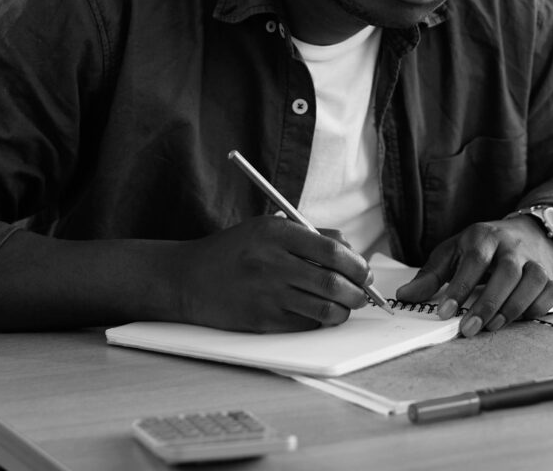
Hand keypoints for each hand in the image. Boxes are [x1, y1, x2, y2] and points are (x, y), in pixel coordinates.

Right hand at [168, 216, 370, 332]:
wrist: (188, 279)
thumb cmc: (234, 250)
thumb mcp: (267, 227)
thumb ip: (309, 235)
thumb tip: (350, 250)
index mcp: (277, 234)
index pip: (332, 250)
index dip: (356, 263)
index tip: (364, 270)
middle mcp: (272, 263)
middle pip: (334, 282)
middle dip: (358, 291)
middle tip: (362, 292)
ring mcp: (267, 294)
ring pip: (325, 308)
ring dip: (344, 310)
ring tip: (345, 305)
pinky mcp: (261, 321)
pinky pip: (305, 324)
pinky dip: (320, 321)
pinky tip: (318, 313)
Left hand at [394, 217, 552, 337]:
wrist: (528, 232)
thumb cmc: (483, 246)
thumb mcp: (453, 251)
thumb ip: (431, 275)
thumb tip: (404, 296)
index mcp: (483, 236)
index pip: (473, 261)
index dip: (460, 288)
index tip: (445, 313)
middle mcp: (511, 246)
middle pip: (506, 273)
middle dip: (487, 304)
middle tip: (468, 329)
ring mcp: (533, 259)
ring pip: (532, 281)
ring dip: (513, 307)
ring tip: (491, 326)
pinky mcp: (550, 274)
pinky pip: (550, 291)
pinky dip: (537, 307)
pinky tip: (519, 317)